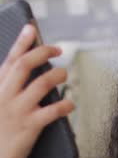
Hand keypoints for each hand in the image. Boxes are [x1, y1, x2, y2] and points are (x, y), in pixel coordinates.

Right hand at [0, 25, 73, 157]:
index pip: (9, 59)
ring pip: (43, 83)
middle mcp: (4, 96)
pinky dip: (65, 104)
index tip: (32, 28)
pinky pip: (54, 110)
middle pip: (26, 65)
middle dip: (43, 51)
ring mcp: (17, 111)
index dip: (21, 42)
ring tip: (64, 74)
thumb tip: (34, 64)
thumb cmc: (2, 130)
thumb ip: (10, 86)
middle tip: (58, 48)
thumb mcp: (0, 104)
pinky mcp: (31, 126)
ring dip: (58, 75)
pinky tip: (69, 103)